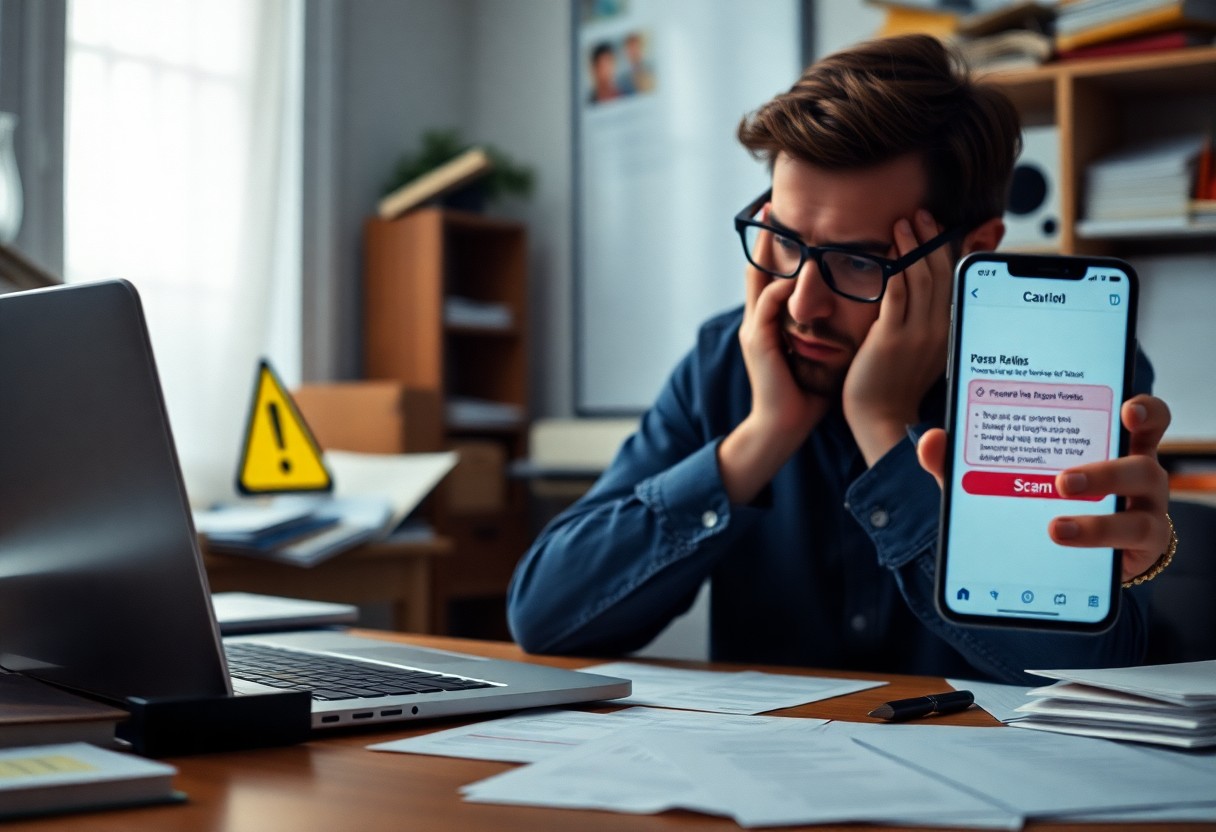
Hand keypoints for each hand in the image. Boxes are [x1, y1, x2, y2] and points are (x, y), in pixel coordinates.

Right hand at [718, 204, 827, 503]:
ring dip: (773, 254)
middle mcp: (759, 320)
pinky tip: (798, 275)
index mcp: (773, 321)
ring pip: (759, 280)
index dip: (778, 247)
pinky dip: (782, 286)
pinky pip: (768, 304)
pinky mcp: (758, 342)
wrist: (784, 427)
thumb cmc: (809, 392)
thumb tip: (867, 303)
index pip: (773, 275)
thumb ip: (834, 324)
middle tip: (769, 206)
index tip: (784, 217)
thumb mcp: (824, 350)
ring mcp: (755, 330)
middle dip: (762, 237)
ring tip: (785, 230)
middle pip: (756, 268)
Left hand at [844, 210, 952, 465]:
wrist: (880, 418)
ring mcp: (916, 334)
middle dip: (930, 239)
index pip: (953, 280)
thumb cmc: (894, 383)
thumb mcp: (921, 348)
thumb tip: (924, 290)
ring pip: (921, 278)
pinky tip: (888, 247)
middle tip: (920, 214)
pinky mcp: (891, 339)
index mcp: (949, 330)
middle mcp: (938, 330)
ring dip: (913, 245)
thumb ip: (926, 318)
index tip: (935, 227)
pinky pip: (897, 294)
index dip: (946, 249)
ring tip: (903, 222)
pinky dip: (895, 266)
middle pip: (941, 273)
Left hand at [917, 395, 1172, 583]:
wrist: (1067, 550)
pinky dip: (1097, 546)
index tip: (1127, 408)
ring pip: (1143, 515)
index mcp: (1112, 445)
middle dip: (1105, 472)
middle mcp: (1138, 477)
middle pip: (1144, 467)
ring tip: (1054, 527)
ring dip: (1097, 522)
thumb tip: (933, 440)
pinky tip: (1065, 546)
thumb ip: (965, 460)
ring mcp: (1145, 514)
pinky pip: (1133, 548)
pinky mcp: (1141, 549)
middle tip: (1062, 481)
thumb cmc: (1041, 497)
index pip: (1144, 420)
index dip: (1144, 411)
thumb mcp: (1002, 475)